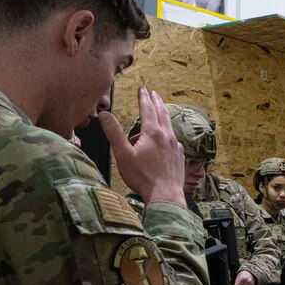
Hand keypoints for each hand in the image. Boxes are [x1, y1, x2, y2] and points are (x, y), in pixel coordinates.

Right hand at [99, 87, 185, 205]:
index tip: (142, 89)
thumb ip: (114, 133)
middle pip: (162, 114)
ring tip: (161, 110)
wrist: (165, 195)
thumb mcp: (123, 155)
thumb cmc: (143, 177)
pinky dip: (169, 132)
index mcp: (152, 133)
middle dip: (156, 102)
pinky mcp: (179, 157)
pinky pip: (174, 140)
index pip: (147, 109)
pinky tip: (167, 137)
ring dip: (164, 115)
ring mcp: (175, 147)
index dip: (144, 98)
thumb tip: (105, 115)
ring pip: (170, 126)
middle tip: (153, 93)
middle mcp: (167, 137)